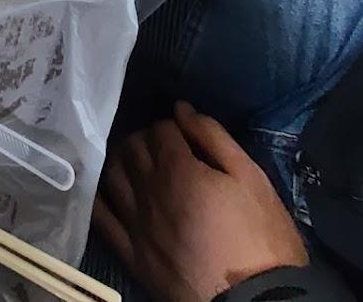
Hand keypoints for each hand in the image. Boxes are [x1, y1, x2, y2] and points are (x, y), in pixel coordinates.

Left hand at [94, 102, 307, 301]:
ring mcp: (136, 225)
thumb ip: (213, 136)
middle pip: (131, 148)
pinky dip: (100, 197)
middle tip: (161, 148)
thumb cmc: (262, 239)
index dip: (171, 126)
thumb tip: (182, 108)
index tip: (183, 136)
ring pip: (112, 176)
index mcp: (178, 170)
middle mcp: (148, 192)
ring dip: (122, 161)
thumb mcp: (250, 178)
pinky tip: (109, 191)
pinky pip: (102, 218)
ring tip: (136, 164)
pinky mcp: (131, 254)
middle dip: (144, 139)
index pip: (159, 129)